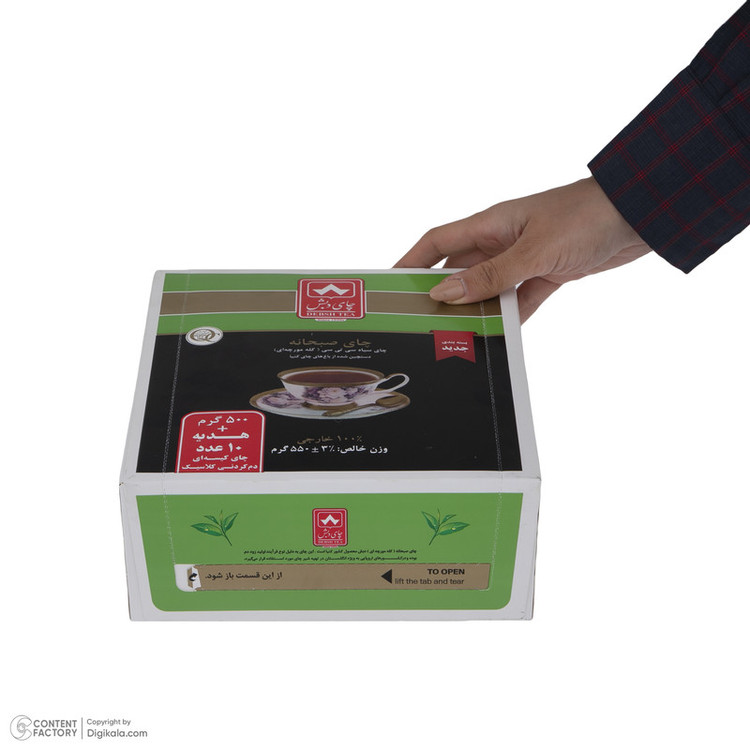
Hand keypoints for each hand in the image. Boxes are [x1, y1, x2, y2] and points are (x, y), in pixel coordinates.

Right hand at [395, 177, 651, 321]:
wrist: (639, 214)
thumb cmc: (586, 216)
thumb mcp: (533, 249)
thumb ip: (491, 275)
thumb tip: (445, 292)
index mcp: (491, 224)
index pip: (437, 242)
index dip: (411, 261)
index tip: (390, 283)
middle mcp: (501, 241)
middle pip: (458, 271)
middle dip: (439, 294)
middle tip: (420, 321)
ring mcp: (523, 259)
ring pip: (487, 290)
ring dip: (475, 311)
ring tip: (456, 337)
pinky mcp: (546, 275)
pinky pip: (518, 301)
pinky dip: (508, 318)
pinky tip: (498, 337)